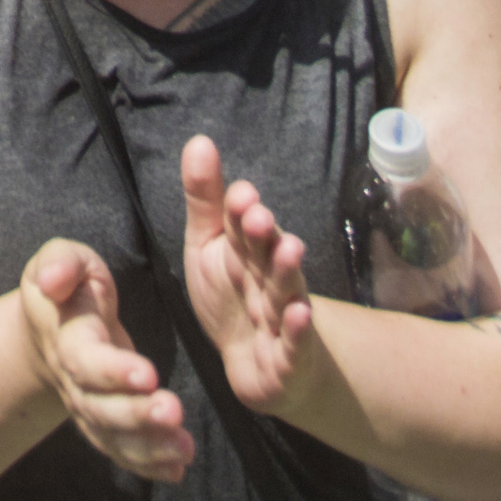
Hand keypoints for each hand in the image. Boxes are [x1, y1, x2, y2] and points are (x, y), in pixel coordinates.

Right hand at [19, 239, 192, 482]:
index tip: (148, 374)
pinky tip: (178, 469)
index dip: (113, 370)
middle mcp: (75, 382)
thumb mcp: (63, 258)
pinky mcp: (106, 423)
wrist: (52, 324)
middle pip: (100, 408)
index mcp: (67, 338)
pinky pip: (122, 450)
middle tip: (173, 413)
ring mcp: (88, 408)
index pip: (85, 360)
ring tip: (184, 450)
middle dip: (136, 415)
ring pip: (113, 436)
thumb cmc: (69, 285)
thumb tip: (54, 281)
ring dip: (148, 447)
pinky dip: (149, 464)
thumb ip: (61, 262)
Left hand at [179, 135, 331, 419]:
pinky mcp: (288, 355)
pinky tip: (301, 314)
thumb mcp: (207, 245)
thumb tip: (199, 140)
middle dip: (264, 235)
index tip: (239, 194)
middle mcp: (268, 278)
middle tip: (257, 216)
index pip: (243, 225)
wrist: (252, 360)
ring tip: (289, 250)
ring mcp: (281, 316)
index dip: (240, 211)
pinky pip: (293, 343)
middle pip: (267, 254)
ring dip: (287, 272)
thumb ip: (205, 199)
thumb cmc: (231, 295)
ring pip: (285, 291)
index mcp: (246, 250)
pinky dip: (298, 330)